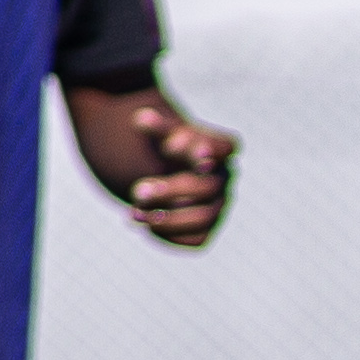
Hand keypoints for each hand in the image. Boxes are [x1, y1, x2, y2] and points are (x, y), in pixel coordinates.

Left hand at [115, 93, 232, 248]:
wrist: (149, 170)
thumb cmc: (153, 146)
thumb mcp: (152, 130)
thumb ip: (152, 126)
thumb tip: (143, 120)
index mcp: (214, 148)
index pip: (226, 146)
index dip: (206, 148)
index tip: (169, 147)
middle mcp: (221, 177)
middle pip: (209, 187)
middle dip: (171, 191)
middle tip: (137, 191)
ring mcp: (216, 204)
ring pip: (205, 218)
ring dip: (169, 220)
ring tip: (134, 214)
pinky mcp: (204, 228)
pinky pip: (197, 239)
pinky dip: (170, 235)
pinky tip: (144, 224)